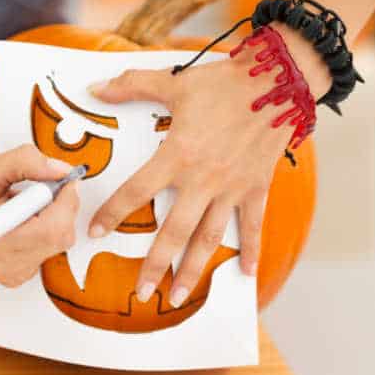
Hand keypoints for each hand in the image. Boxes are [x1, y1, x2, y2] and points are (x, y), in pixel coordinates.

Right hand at [0, 144, 78, 286]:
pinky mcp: (19, 275)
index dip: (66, 199)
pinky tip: (20, 220)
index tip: (62, 178)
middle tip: (36, 188)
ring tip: (20, 205)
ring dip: (51, 216)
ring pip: (58, 241)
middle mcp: (9, 267)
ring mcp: (15, 274)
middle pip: (61, 235)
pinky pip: (49, 248)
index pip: (54, 228)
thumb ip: (25, 163)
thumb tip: (60, 169)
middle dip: (59, 206)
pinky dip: (44, 228)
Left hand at [88, 24, 328, 307]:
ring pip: (209, 238)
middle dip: (155, 266)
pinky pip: (253, 225)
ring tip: (180, 296)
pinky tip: (245, 274)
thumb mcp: (175, 82)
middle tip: (142, 294)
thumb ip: (132, 86)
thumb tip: (96, 88)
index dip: (113, 213)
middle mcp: (203, 179)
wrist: (278, 78)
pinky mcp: (257, 188)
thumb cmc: (225, 82)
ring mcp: (232, 188)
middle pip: (173, 232)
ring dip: (193, 270)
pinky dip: (251, 250)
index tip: (95, 232)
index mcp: (177, 155)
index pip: (136, 191)